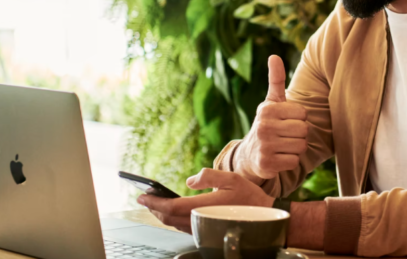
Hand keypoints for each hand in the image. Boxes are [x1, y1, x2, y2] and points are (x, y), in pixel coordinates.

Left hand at [138, 168, 273, 232]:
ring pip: (174, 224)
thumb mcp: (231, 178)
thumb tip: (189, 181)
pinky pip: (183, 227)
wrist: (265, 218)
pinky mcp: (206, 231)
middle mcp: (201, 220)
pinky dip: (173, 219)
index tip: (142, 196)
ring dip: (162, 214)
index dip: (154, 202)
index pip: (171, 207)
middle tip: (144, 198)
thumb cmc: (249, 197)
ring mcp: (203, 228)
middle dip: (154, 208)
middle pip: (168, 218)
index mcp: (204, 207)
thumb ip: (209, 176)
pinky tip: (172, 212)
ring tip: (155, 203)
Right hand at [235, 55, 307, 182]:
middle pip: (304, 130)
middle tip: (286, 135)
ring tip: (282, 146)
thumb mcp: (271, 102)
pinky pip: (294, 162)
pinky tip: (279, 158)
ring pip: (301, 146)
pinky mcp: (266, 164)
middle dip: (299, 134)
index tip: (286, 121)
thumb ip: (276, 80)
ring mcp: (264, 146)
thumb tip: (274, 56)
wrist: (249, 155)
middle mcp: (263, 126)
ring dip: (296, 149)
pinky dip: (290, 162)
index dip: (299, 119)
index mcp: (267, 109)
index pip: (303, 113)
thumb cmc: (267, 124)